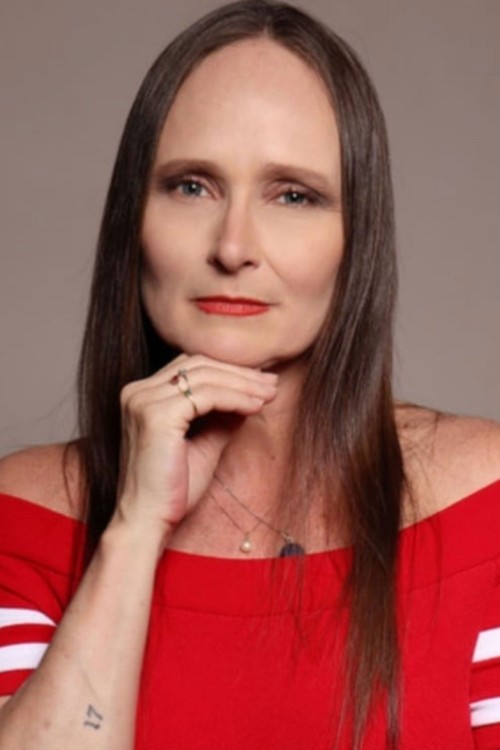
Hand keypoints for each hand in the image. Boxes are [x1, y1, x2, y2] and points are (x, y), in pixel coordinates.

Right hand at [114, 354, 277, 545]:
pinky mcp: (156, 416)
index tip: (261, 381)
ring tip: (270, 394)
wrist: (148, 522)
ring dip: (243, 384)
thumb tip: (251, 394)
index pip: (191, 367)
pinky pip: (206, 396)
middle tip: (272, 383)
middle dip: (240, 373)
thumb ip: (222, 417)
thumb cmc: (173, 490)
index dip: (228, 370)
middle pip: (198, 364)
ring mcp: (143, 402)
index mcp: (142, 396)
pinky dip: (235, 398)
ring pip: (205, 377)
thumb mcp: (204, 444)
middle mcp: (137, 392)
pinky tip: (255, 407)